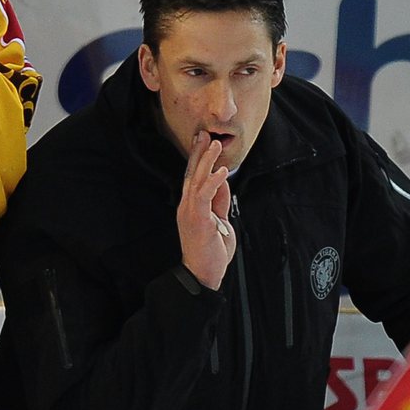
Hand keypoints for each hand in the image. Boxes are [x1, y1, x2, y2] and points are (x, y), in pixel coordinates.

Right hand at [177, 131, 235, 289]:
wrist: (202, 275)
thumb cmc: (211, 251)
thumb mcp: (219, 221)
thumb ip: (219, 201)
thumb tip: (222, 180)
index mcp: (191, 207)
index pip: (192, 178)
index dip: (197, 159)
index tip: (202, 141)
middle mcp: (187, 207)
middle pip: (192, 174)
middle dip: (199, 153)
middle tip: (204, 134)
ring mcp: (190, 213)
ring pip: (197, 180)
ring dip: (206, 161)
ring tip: (215, 144)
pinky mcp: (198, 220)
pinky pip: (205, 196)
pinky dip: (213, 182)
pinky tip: (222, 170)